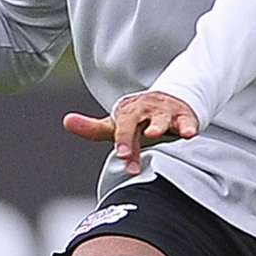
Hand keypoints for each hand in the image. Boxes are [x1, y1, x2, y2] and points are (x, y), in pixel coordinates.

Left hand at [62, 91, 197, 176]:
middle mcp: (145, 111)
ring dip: (159, 125)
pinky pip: (186, 121)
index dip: (122, 141)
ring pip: (162, 118)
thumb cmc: (138, 119)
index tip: (121, 155)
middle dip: (131, 137)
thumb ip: (92, 128)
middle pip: (136, 122)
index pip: (121, 129)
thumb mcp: (115, 124)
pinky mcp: (184, 116)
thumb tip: (66, 121)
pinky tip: (189, 134)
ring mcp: (165, 113)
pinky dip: (188, 126)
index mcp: (127, 113)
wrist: (168, 100)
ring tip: (155, 134)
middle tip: (126, 153)